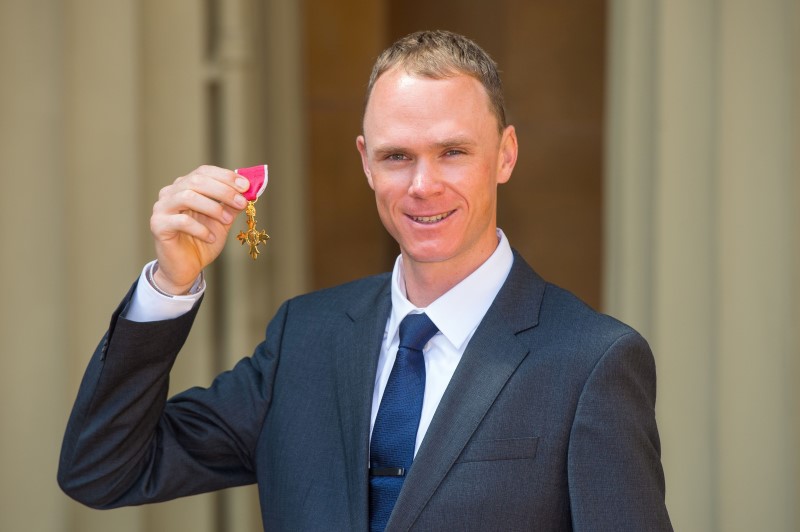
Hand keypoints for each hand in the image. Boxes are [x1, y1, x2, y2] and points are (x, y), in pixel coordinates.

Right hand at [150, 165, 249, 293]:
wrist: (186, 268)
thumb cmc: (203, 241)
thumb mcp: (223, 221)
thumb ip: (232, 205)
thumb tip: (250, 191)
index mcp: (184, 186)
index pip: (203, 172)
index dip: (225, 176)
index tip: (246, 186)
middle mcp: (170, 193)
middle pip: (196, 180)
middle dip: (223, 191)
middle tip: (241, 202)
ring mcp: (161, 208)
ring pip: (187, 197)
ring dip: (213, 208)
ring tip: (228, 221)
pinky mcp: (158, 225)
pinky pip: (182, 221)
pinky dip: (201, 229)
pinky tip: (211, 238)